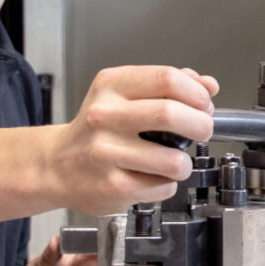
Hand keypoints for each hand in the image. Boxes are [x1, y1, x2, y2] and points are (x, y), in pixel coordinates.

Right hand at [52, 65, 219, 216]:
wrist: (56, 166)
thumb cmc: (94, 131)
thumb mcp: (122, 95)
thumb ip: (166, 86)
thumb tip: (208, 85)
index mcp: (110, 86)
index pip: (168, 79)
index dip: (197, 93)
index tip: (204, 104)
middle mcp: (103, 116)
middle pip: (171, 114)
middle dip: (201, 125)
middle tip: (202, 131)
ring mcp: (105, 153)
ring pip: (173, 159)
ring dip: (184, 164)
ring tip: (175, 162)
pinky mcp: (112, 186)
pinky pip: (162, 186)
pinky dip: (167, 184)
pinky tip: (151, 178)